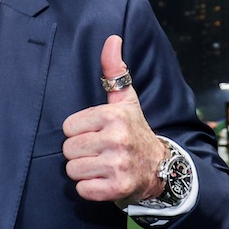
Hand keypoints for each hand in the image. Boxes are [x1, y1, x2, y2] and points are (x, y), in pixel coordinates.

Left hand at [62, 35, 166, 205]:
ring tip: (102, 165)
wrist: (161, 168)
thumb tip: (112, 38)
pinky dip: (90, 189)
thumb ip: (114, 71)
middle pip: (67, 149)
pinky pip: (82, 190)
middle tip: (99, 151)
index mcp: (113, 116)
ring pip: (72, 170)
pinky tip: (104, 180)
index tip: (97, 133)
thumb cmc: (134, 131)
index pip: (67, 127)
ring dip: (83, 171)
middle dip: (80, 153)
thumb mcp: (125, 100)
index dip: (79, 132)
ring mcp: (117, 165)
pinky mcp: (117, 189)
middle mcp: (117, 139)